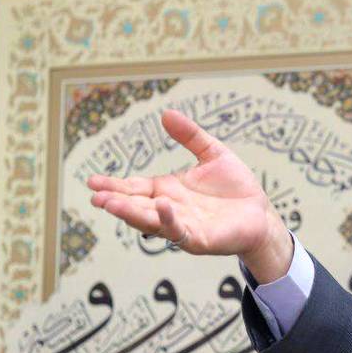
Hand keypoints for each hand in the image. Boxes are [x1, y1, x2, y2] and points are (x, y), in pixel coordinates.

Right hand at [86, 109, 292, 280]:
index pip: (134, 188)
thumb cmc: (235, 188)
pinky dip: (169, 222)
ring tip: (112, 204)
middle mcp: (170, 210)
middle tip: (96, 196)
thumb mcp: (212, 154)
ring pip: (152, 222)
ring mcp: (183, 226)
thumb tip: (166, 113)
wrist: (260, 213)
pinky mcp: (200, 239)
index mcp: (167, 191)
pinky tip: (162, 207)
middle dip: (116, 202)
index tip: (91, 181)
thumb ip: (190, 136)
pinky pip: (180, 232)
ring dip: (132, 214)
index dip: (114, 185)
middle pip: (137, 206)